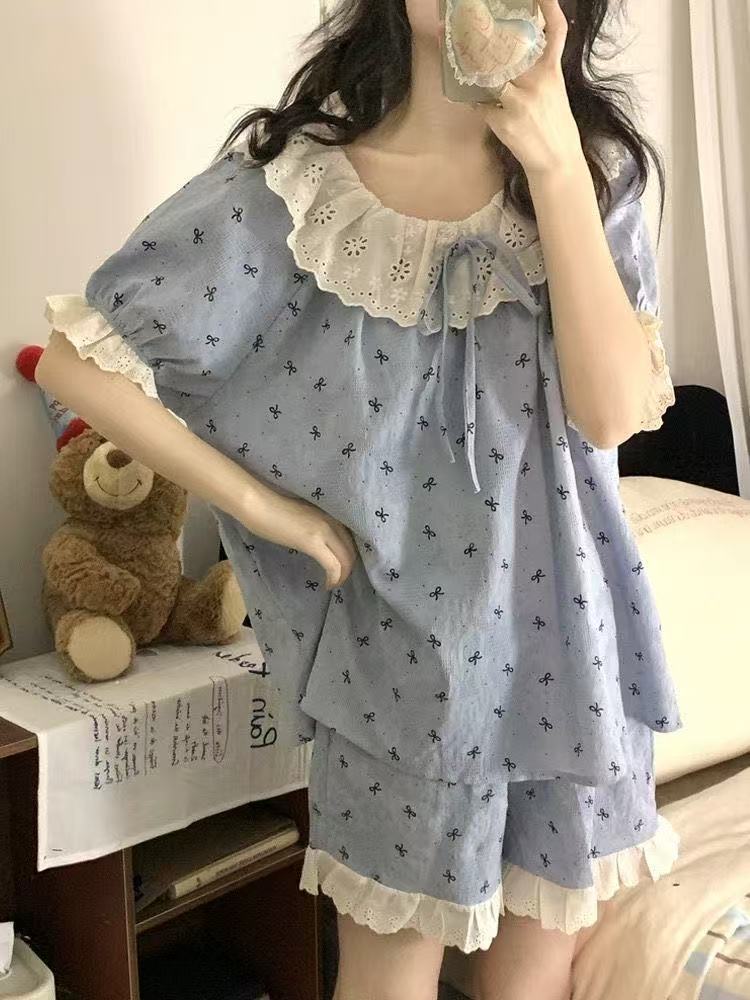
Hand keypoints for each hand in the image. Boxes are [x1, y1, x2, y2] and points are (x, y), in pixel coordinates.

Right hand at [242, 486, 358, 590]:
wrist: (258, 504)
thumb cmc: (273, 509)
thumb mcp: (304, 517)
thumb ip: (316, 526)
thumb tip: (319, 541)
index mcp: (330, 514)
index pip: (350, 538)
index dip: (348, 556)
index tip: (341, 567)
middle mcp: (332, 520)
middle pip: (351, 550)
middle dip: (348, 569)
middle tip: (339, 580)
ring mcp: (324, 530)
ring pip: (346, 559)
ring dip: (342, 576)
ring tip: (333, 584)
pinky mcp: (313, 542)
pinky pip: (333, 565)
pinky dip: (334, 578)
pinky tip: (328, 585)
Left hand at [475, 0, 584, 181]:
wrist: (557, 160)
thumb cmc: (554, 125)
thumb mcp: (554, 91)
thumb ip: (537, 71)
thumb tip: (510, 56)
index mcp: (552, 71)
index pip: (555, 32)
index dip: (549, 9)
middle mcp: (537, 82)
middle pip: (507, 50)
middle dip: (482, 38)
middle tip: (464, 29)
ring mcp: (520, 101)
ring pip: (488, 76)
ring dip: (472, 71)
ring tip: (459, 61)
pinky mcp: (504, 120)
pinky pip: (480, 103)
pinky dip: (475, 102)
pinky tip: (472, 101)